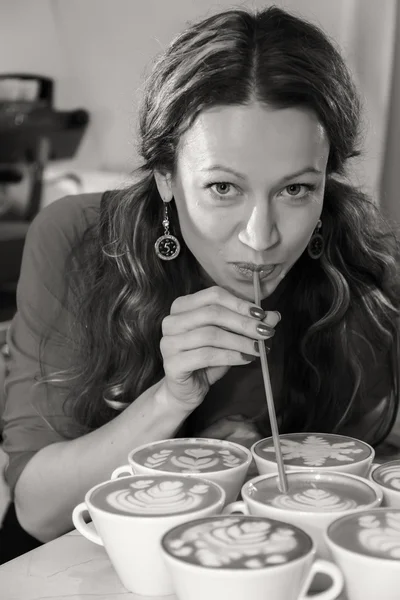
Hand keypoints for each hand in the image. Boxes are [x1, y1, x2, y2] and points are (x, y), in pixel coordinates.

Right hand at [160, 286, 280, 409]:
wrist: (186, 390)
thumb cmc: (207, 359)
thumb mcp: (230, 338)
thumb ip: (249, 325)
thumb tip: (274, 315)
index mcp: (182, 306)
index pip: (213, 295)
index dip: (240, 303)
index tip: (261, 315)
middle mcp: (171, 321)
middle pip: (212, 313)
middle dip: (243, 323)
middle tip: (266, 332)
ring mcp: (168, 342)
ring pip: (210, 335)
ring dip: (240, 341)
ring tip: (259, 349)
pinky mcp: (172, 364)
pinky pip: (206, 356)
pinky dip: (231, 356)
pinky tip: (246, 359)